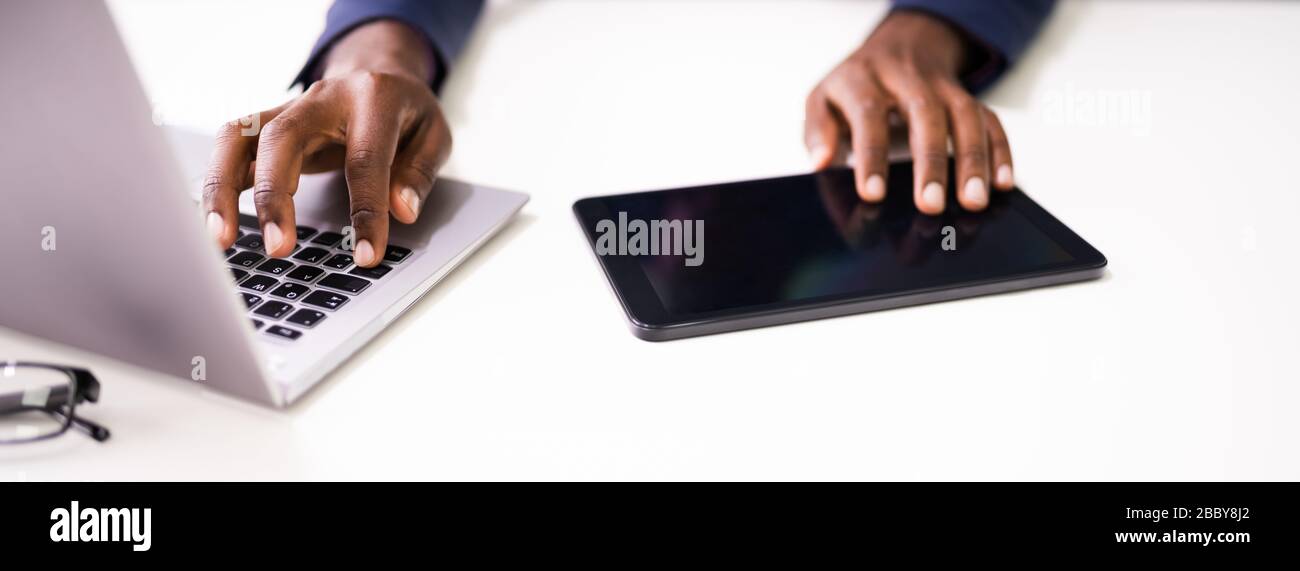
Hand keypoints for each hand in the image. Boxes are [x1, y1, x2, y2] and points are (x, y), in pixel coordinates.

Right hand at [203, 21, 449, 266]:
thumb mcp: (434, 134)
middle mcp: (321, 97)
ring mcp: (287, 108)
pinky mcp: (266, 124)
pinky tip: (214, 222)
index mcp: (372, 97)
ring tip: (220, 240)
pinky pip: (230, 149)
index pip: (364, 160)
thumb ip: (419, 172)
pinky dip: (217, 184)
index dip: (365, 211)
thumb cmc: (407, 110)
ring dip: (223, 188)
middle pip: (282, 140)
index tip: (366, 254)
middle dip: (275, 198)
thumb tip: (400, 211)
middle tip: (278, 249)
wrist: (378, 70)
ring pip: (238, 137)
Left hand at [805, 10, 1014, 214]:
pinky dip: (1000, 151)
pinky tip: (1001, 183)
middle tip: (930, 204)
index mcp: (865, 79)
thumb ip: (818, 131)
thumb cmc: (856, 84)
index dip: (872, 155)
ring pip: (965, 116)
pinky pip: (990, 120)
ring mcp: (942, 86)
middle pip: (925, 114)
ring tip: (972, 201)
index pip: (869, 115)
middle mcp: (907, 78)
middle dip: (930, 162)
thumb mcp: (822, 99)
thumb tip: (821, 163)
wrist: (898, 44)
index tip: (873, 193)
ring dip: (972, 160)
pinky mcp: (968, 96)